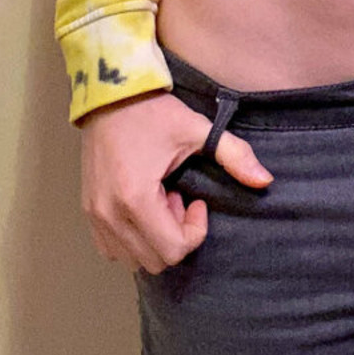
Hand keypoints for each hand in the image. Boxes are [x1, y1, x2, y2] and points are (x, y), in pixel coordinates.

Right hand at [79, 90, 273, 274]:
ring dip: (154, 237)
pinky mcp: (88, 211)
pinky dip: (133, 237)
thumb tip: (266, 180)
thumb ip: (234, 155)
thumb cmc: (153, 111)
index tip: (197, 201)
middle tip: (179, 199)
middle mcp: (110, 214)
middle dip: (175, 235)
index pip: (173, 250)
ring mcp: (95, 215)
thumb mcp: (197, 129)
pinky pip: (112, 248)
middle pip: (156, 260)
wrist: (110, 94)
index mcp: (136, 198)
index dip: (194, 230)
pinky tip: (142, 204)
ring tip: (160, 200)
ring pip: (133, 259)